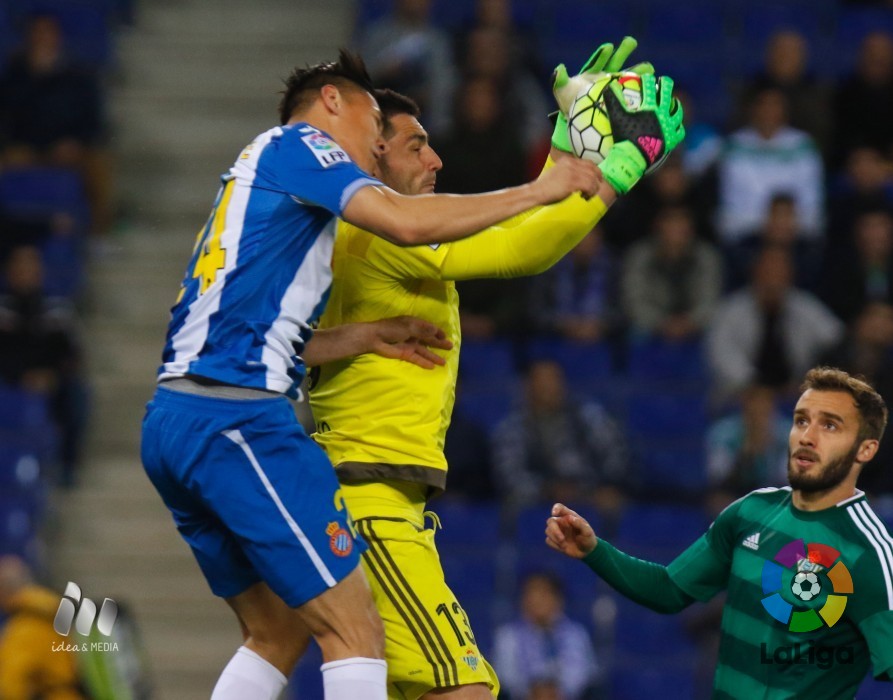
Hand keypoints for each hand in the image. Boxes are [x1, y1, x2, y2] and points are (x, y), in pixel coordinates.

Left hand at [365, 316, 452, 368]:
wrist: (374, 339)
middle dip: (439, 344)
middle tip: (450, 347)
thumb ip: (423, 330)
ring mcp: (408, 345)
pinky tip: (432, 367)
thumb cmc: (390, 329)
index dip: (437, 331)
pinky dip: (424, 362)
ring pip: (424, 351)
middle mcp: (412, 334)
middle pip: (428, 339)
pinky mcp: (404, 354)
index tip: (445, 336)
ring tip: (444, 362)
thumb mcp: (408, 327)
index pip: (428, 327)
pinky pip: (416, 359)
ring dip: (433, 356)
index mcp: (413, 324)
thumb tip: (436, 331)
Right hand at [536, 156, 602, 202]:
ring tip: (587, 196)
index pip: (589, 163)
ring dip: (593, 189)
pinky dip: (590, 193)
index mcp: (568, 160)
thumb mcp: (558, 172)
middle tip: (594, 190)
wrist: (536, 192)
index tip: (596, 181)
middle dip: (597, 182)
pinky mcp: (572, 182)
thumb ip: (569, 171)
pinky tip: (584, 197)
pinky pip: (589, 186)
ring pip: (593, 179)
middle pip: (593, 170)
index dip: (596, 172)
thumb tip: (583, 177)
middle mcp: (571, 164)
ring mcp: (572, 172)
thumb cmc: (545, 187)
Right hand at [545, 502, 597, 557]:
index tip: (554, 513)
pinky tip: (564, 547)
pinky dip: (555, 545)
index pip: (559, 507)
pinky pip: (548, 541)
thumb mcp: (587, 532)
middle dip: (554, 530)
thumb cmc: (588, 538)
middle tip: (562, 539)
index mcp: (569, 516)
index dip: (555, 509)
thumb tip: (569, 518)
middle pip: (550, 521)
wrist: (586, 551)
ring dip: (556, 539)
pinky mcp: (554, 540)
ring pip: (548, 531)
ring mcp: (557, 531)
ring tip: (565, 545)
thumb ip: (579, 524)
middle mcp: (561, 522)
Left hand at [551, 36, 653, 151]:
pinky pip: (630, 93)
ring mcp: (614, 87)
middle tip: (631, 42)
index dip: (602, 55)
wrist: (578, 119)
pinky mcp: (620, 98)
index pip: (597, 61)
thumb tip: (559, 68)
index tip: (608, 47)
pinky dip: (639, 90)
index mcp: (592, 72)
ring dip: (637, 72)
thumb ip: (560, 80)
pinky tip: (649, 89)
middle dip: (623, 52)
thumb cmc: (569, 103)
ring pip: (626, 77)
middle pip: (615, 63)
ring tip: (649, 68)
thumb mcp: (562, 91)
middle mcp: (605, 77)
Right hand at [599, 74, 685, 193]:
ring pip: (677, 111)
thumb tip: (608, 85)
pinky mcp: (671, 139)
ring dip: (675, 104)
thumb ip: (612, 100)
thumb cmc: (625, 137)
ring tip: (674, 101)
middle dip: (665, 84)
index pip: (649, 87)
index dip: (647, 80)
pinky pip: (679, 132)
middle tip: (663, 81)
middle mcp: (662, 114)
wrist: (634, 158)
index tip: (645, 77)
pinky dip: (678, 127)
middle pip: (667, 93)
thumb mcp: (616, 117)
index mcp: (650, 107)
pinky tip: (676, 126)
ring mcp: (669, 127)